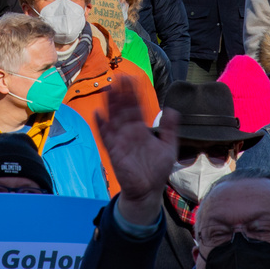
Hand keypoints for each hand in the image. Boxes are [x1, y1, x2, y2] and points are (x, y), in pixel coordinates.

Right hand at [97, 80, 177, 222]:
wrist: (148, 190)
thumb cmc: (157, 169)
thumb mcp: (169, 147)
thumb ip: (170, 129)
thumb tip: (171, 109)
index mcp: (141, 129)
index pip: (136, 106)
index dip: (133, 93)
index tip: (130, 79)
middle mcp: (129, 131)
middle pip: (123, 109)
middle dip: (121, 94)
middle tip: (119, 77)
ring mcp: (120, 140)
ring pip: (113, 118)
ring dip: (110, 105)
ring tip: (108, 90)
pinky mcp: (114, 151)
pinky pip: (105, 137)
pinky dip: (101, 126)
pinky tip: (98, 114)